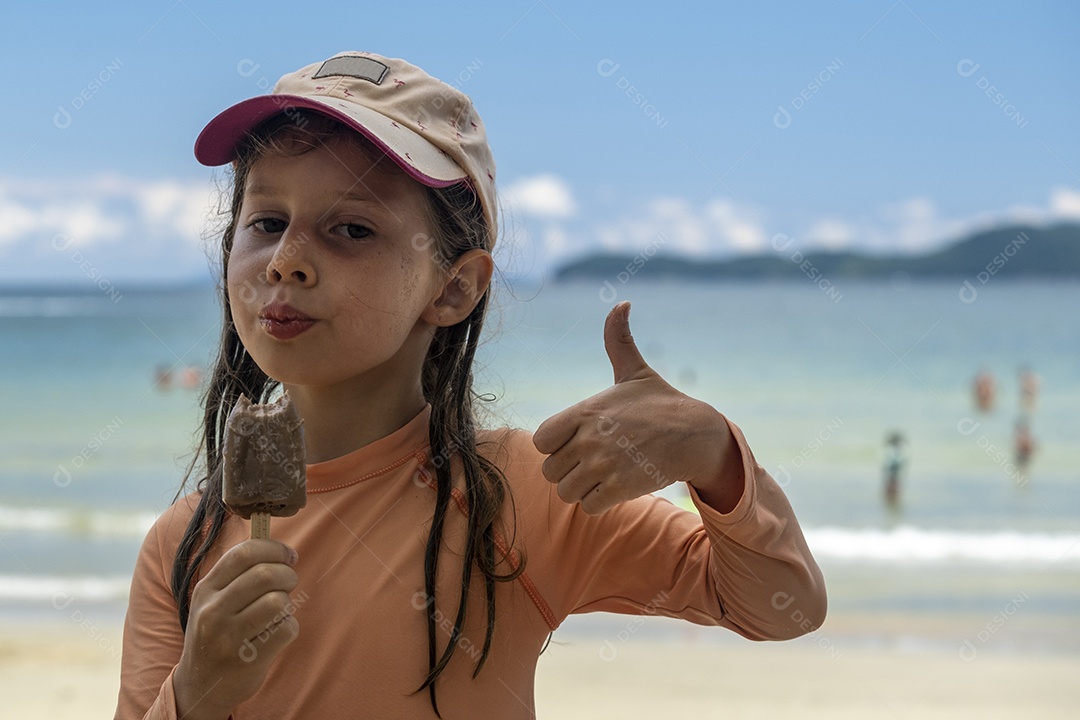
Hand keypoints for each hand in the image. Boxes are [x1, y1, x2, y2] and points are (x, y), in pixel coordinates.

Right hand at [173, 540, 300, 719]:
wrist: (200, 685)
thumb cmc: (216, 632)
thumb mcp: (213, 600)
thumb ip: (237, 573)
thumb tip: (275, 546)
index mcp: (206, 590)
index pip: (243, 554)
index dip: (273, 549)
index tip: (288, 556)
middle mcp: (212, 612)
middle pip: (266, 575)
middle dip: (287, 575)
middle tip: (288, 584)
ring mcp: (228, 638)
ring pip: (278, 602)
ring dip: (287, 604)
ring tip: (277, 612)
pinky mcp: (247, 660)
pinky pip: (286, 629)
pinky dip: (289, 627)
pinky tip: (275, 633)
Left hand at [533, 302, 742, 514]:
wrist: (696, 435)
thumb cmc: (661, 403)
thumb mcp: (636, 371)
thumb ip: (618, 340)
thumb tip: (621, 303)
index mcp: (586, 411)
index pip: (541, 440)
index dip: (553, 445)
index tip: (572, 442)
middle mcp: (590, 439)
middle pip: (550, 471)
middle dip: (566, 470)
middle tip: (589, 463)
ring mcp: (604, 466)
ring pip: (567, 491)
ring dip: (581, 488)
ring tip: (601, 476)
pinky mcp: (620, 488)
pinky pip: (589, 506)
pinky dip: (598, 501)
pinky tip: (614, 487)